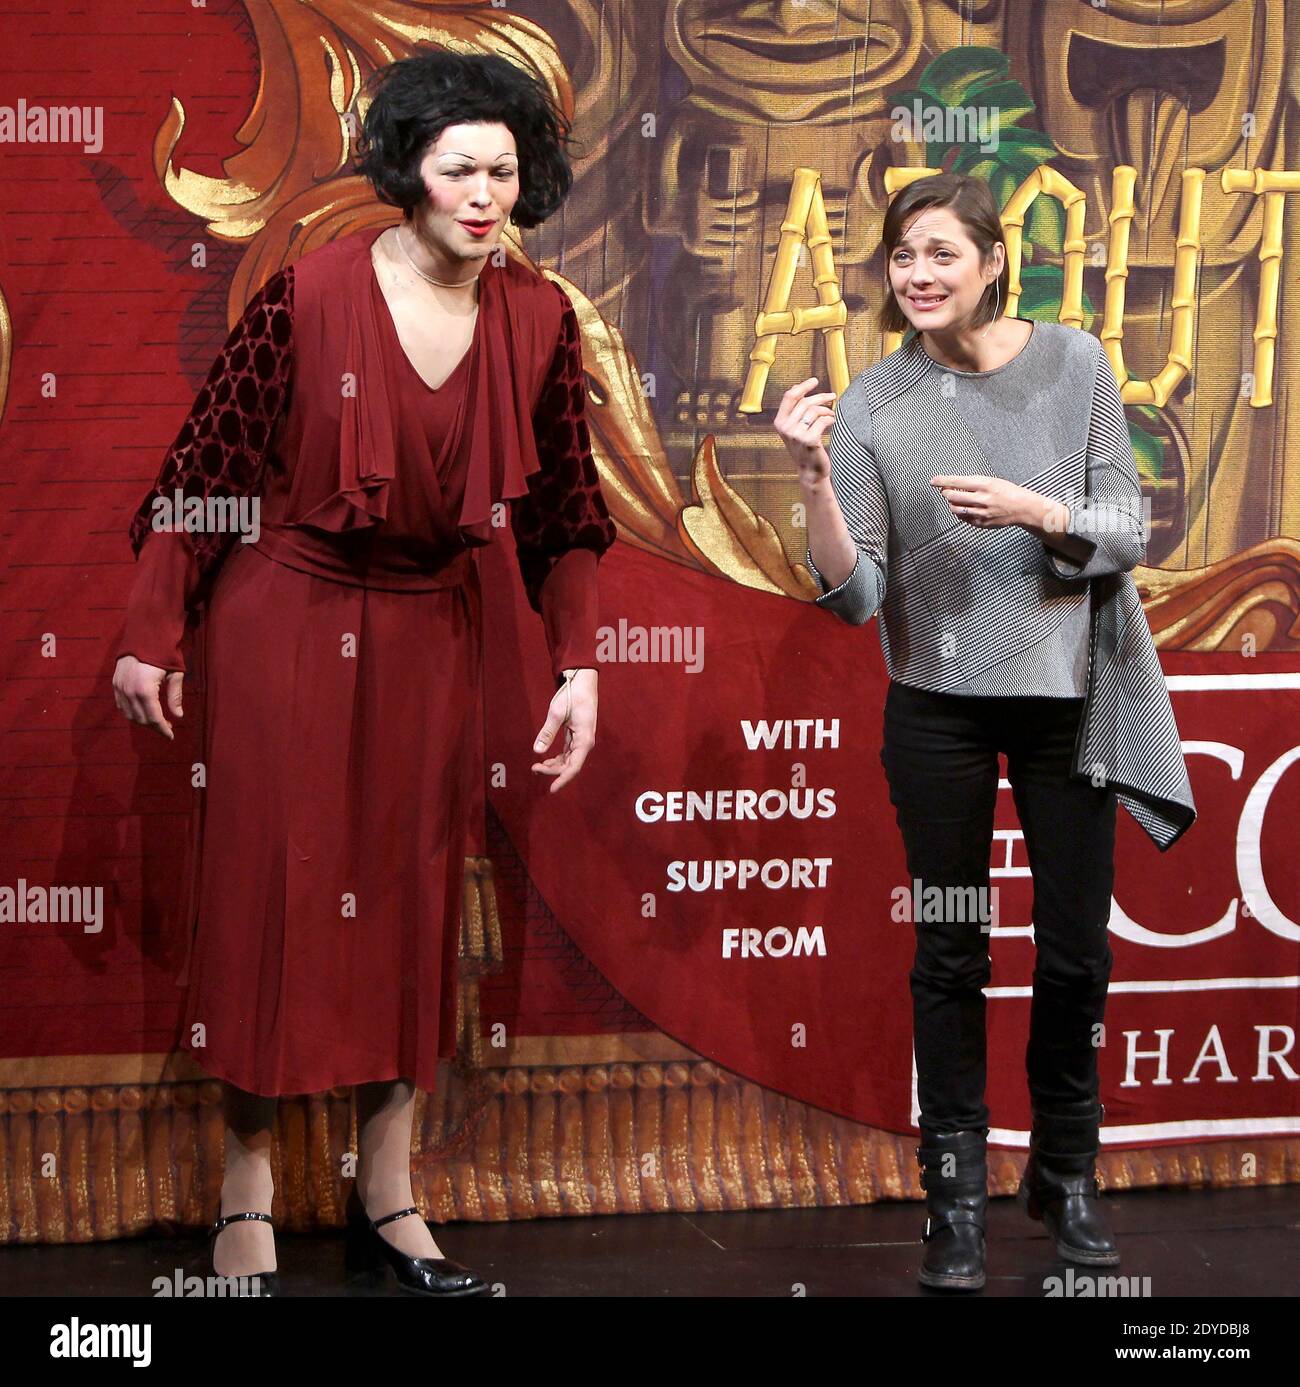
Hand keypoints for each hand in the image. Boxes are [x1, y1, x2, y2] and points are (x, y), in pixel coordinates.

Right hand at [112, 655, 182, 739]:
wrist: (144, 634)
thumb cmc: (164, 653)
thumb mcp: (175, 675)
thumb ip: (175, 697)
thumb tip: (178, 716)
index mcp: (145, 690)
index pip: (154, 718)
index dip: (163, 730)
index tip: (171, 736)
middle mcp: (129, 691)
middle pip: (141, 719)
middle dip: (155, 726)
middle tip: (167, 727)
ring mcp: (119, 687)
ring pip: (129, 714)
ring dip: (143, 721)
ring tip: (157, 721)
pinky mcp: (115, 683)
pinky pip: (121, 705)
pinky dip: (132, 712)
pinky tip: (143, 712)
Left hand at [531, 668, 596, 793]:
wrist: (582, 683)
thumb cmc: (572, 695)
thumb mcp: (556, 713)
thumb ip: (547, 732)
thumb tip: (537, 751)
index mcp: (584, 739)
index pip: (574, 767)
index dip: (562, 779)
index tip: (551, 789)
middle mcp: (585, 743)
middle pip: (570, 766)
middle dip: (552, 771)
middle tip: (534, 769)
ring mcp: (582, 740)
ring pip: (568, 761)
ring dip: (554, 766)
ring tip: (536, 767)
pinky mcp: (577, 737)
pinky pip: (568, 754)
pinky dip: (557, 759)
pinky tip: (545, 760)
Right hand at [774, 377, 837, 487]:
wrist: (810, 472)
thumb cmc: (805, 449)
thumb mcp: (794, 429)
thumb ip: (795, 411)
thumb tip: (798, 388)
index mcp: (779, 422)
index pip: (790, 397)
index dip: (803, 386)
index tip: (815, 380)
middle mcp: (785, 428)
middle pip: (805, 402)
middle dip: (821, 397)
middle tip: (832, 397)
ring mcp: (796, 434)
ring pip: (814, 411)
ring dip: (827, 410)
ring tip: (831, 414)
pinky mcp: (809, 440)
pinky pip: (823, 421)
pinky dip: (830, 419)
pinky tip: (832, 422)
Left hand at [931, 475, 1064, 531]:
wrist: (1022, 507)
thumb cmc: (1007, 491)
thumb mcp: (991, 481)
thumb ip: (973, 483)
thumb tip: (953, 485)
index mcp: (984, 484)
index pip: (957, 482)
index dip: (942, 481)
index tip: (933, 481)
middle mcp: (982, 499)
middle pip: (953, 496)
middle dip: (946, 493)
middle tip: (946, 491)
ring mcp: (981, 512)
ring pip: (956, 509)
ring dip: (952, 504)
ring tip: (955, 500)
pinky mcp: (982, 523)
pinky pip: (963, 519)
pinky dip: (960, 513)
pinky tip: (964, 509)